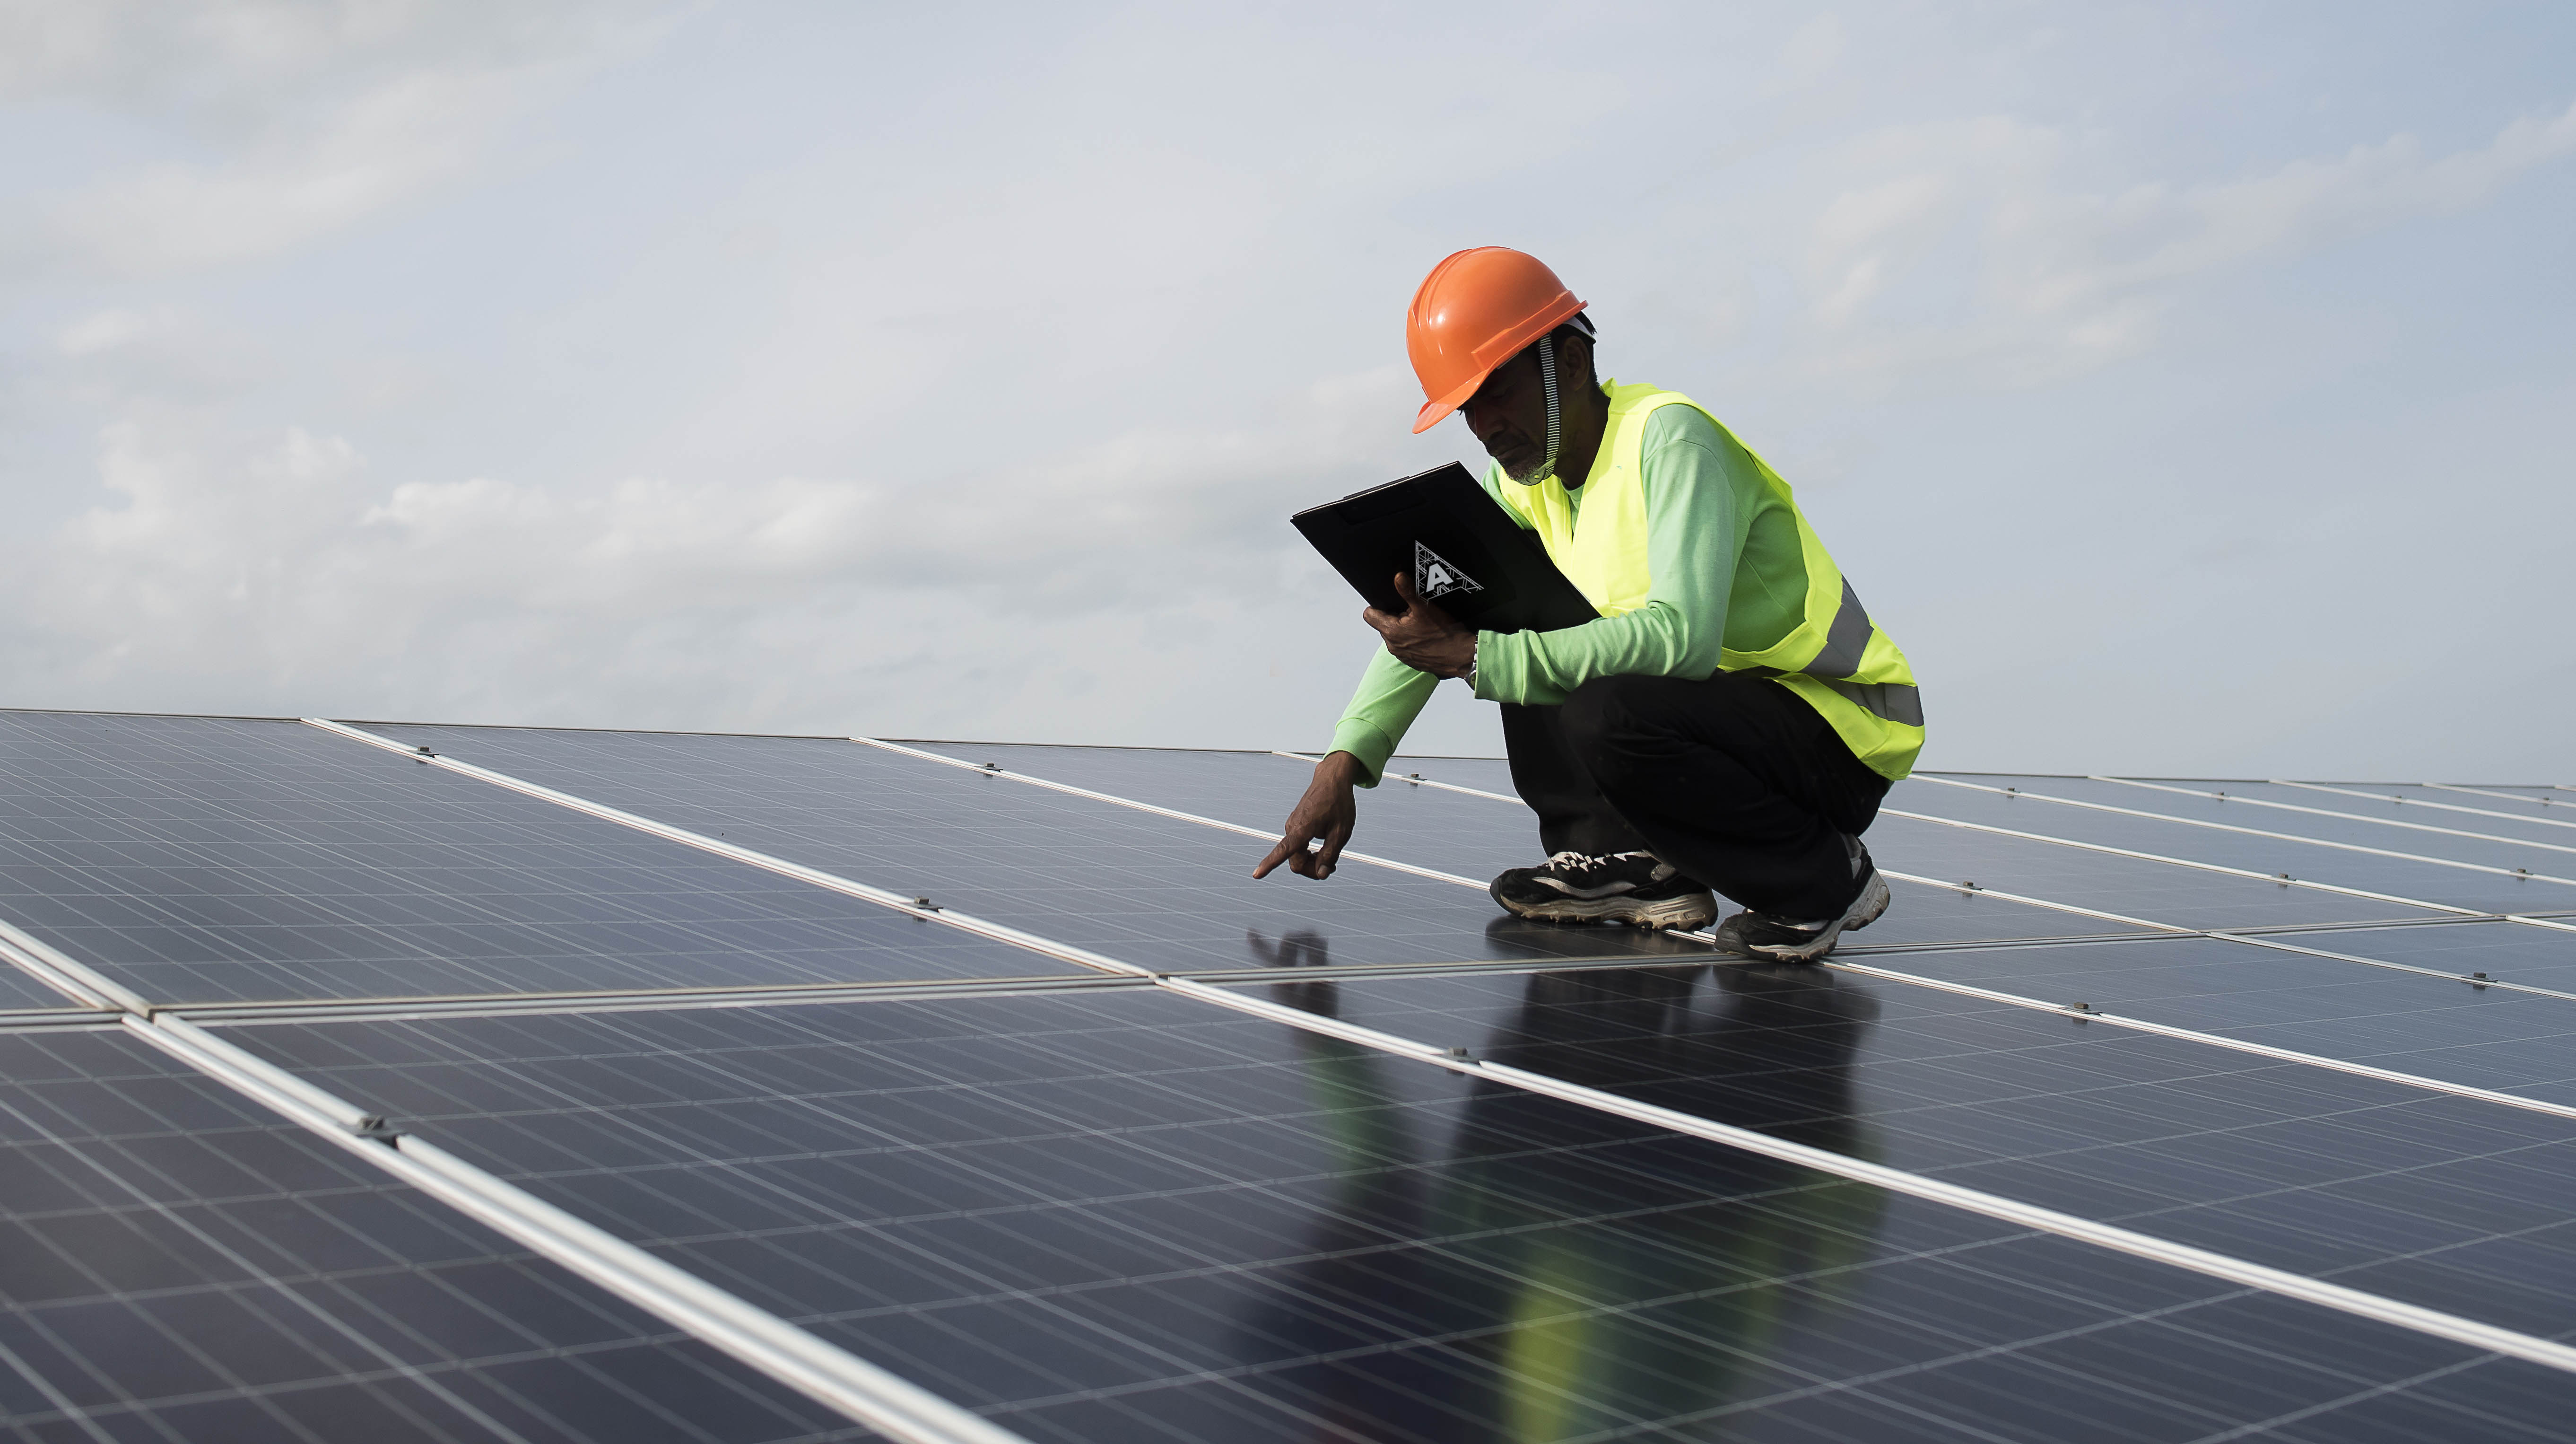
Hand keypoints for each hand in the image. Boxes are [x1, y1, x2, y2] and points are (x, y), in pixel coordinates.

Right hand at [1255, 752, 1362, 879]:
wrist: (1332, 779)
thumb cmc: (1339, 803)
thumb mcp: (1341, 832)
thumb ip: (1330, 855)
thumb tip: (1321, 874)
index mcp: (1302, 828)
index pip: (1283, 851)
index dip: (1269, 865)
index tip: (1256, 875)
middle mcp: (1292, 828)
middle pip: (1296, 863)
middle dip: (1312, 869)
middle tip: (1331, 867)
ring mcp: (1292, 826)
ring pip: (1297, 856)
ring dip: (1311, 862)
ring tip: (1329, 857)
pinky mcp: (1295, 825)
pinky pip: (1298, 847)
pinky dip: (1309, 853)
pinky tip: (1323, 848)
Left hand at [1364, 571, 1476, 678]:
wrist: (1460, 655)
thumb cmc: (1444, 634)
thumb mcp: (1424, 607)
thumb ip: (1407, 591)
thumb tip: (1398, 578)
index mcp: (1391, 631)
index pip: (1369, 615)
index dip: (1377, 606)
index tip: (1389, 604)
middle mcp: (1393, 645)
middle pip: (1384, 625)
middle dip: (1395, 617)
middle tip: (1413, 613)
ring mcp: (1402, 655)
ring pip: (1396, 636)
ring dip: (1404, 629)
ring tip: (1422, 625)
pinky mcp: (1412, 661)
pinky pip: (1406, 647)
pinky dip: (1413, 641)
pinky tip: (1426, 636)